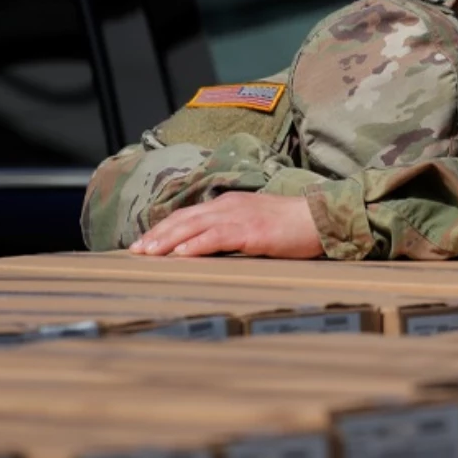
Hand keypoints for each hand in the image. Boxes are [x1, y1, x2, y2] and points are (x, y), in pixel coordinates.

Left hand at [129, 192, 324, 258]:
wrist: (321, 218)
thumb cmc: (293, 226)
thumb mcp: (257, 223)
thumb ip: (234, 230)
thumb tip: (212, 247)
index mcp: (229, 203)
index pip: (189, 215)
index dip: (164, 228)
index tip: (145, 243)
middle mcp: (229, 206)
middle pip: (184, 219)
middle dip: (158, 235)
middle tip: (136, 251)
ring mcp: (239, 217)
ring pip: (194, 226)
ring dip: (168, 240)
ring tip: (149, 253)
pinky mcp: (251, 231)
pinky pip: (217, 237)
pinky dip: (196, 245)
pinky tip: (181, 254)